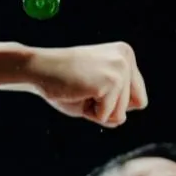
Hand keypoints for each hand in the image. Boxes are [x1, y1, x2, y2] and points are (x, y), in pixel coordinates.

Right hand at [23, 42, 147, 127]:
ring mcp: (120, 69)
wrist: (35, 69)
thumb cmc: (63, 82)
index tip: (93, 88)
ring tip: (80, 90)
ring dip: (98, 111)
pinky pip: (106, 116)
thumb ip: (116, 103)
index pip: (139, 98)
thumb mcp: (96, 91)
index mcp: (125, 55)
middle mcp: (126, 58)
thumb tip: (120, 119)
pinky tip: (77, 93)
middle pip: (136, 107)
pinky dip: (90, 113)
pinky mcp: (110, 82)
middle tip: (84, 89)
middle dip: (107, 108)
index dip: (116, 104)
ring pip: (121, 115)